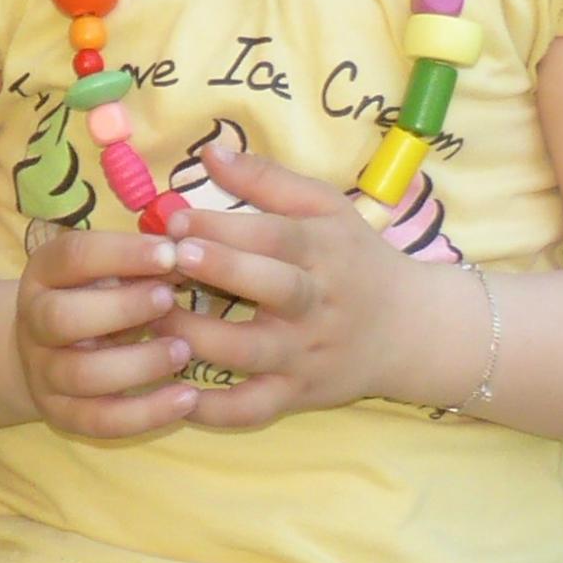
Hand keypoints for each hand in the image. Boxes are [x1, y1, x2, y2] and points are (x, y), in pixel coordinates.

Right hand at [12, 218, 201, 441]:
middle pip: (61, 318)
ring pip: (82, 374)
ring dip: (138, 364)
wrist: (51, 351)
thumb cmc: (98, 297)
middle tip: (169, 300)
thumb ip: (148, 263)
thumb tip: (193, 256)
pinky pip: (100, 421)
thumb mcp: (112, 271)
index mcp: (45, 274)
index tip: (170, 253)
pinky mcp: (61, 414)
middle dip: (121, 308)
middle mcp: (35, 322)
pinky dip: (146, 413)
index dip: (121, 254)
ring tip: (183, 351)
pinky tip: (187, 398)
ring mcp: (44, 372)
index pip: (73, 256)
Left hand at [149, 142, 478, 429]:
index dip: (225, 226)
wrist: (411, 330)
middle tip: (170, 257)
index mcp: (323, 251)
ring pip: (251, 352)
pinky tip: (173, 396)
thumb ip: (268, 180)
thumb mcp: (326, 209)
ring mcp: (306, 354)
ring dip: (198, 338)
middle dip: (221, 271)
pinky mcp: (297, 395)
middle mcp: (317, 304)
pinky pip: (253, 409)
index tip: (174, 218)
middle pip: (273, 288)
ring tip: (151, 319)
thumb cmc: (355, 260)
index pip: (276, 236)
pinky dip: (214, 411)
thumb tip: (210, 151)